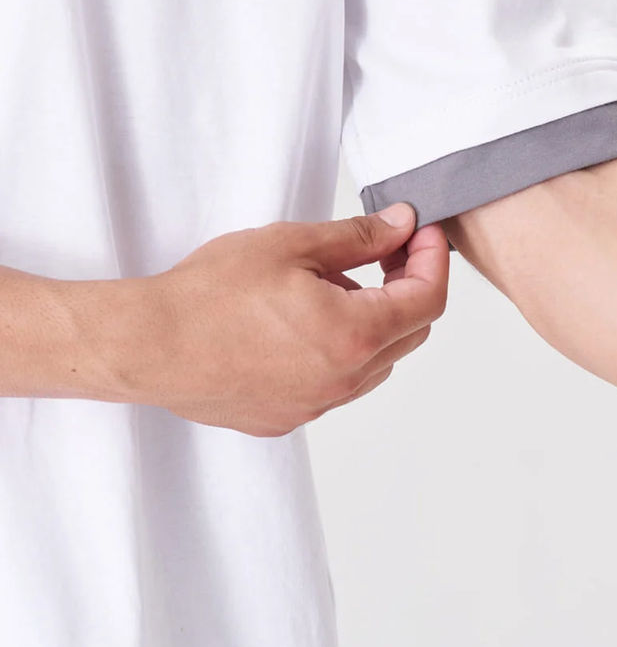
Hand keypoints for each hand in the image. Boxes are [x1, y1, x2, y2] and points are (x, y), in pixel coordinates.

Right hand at [128, 203, 447, 435]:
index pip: (428, 300)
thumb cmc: (210, 296)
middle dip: (408, 289)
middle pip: (410, 334)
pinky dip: (339, 352)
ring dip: (371, 324)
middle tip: (384, 252)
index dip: (434, 261)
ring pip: (375, 363)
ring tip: (326, 288)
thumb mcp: (290, 245)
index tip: (424, 235)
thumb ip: (358, 237)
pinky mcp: (291, 417)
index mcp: (355, 336)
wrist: (151, 347)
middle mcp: (346, 380)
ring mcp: (319, 405)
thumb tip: (401, 228)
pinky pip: (337, 384)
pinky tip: (300, 326)